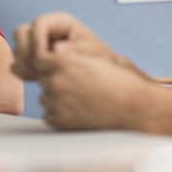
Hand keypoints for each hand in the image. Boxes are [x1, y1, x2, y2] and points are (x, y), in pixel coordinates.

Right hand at [12, 12, 115, 80]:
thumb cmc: (96, 58)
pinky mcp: (33, 57)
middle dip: (25, 50)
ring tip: (37, 75)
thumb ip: (74, 49)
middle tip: (36, 67)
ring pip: (17, 48)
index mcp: (59, 22)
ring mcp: (36, 44)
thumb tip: (56, 49)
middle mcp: (44, 30)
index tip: (42, 56)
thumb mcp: (90, 51)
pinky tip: (35, 78)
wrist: (98, 72)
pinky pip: (18, 61)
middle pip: (21, 32)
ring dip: (23, 62)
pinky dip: (23, 70)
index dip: (37, 38)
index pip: (39, 23)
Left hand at [37, 52, 162, 130]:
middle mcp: (57, 81)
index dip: (50, 64)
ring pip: (44, 97)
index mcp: (64, 62)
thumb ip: (68, 56)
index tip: (63, 69)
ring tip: (79, 99)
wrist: (132, 106)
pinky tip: (76, 111)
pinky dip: (58, 114)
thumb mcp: (91, 59)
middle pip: (42, 79)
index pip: (39, 59)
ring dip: (56, 98)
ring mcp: (57, 102)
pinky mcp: (60, 120)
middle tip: (76, 87)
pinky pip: (48, 115)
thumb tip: (52, 50)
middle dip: (54, 81)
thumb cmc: (116, 81)